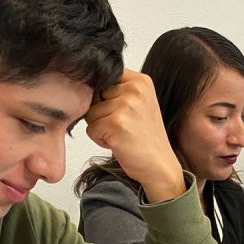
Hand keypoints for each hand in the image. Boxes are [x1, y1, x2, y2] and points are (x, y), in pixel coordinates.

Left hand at [85, 69, 183, 201]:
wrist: (160, 165)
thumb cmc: (145, 138)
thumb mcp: (138, 104)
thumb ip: (117, 91)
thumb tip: (84, 87)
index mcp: (141, 81)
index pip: (104, 77)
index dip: (103, 96)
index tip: (118, 110)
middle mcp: (135, 89)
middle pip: (94, 95)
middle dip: (101, 113)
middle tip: (123, 126)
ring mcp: (126, 105)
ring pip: (90, 113)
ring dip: (101, 128)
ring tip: (122, 135)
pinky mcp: (116, 124)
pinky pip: (91, 129)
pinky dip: (100, 139)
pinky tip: (119, 143)